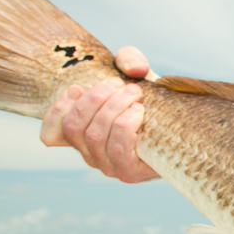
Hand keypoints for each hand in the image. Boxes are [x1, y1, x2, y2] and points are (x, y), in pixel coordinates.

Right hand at [40, 46, 158, 181]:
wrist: (182, 127)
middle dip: (96, 99)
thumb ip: (129, 59)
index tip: (78, 88)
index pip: (51, 133)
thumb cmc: (151, 100)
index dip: (58, 110)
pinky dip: (126, 125)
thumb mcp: (136, 73)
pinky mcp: (128, 173)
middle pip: (75, 127)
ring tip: (135, 93)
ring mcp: (107, 166)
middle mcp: (89, 153)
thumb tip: (133, 69)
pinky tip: (139, 111)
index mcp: (82, 134)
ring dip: (114, 108)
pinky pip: (118, 149)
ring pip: (95, 136)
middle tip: (122, 84)